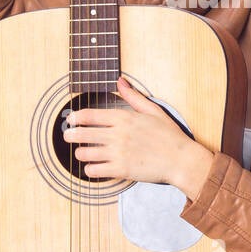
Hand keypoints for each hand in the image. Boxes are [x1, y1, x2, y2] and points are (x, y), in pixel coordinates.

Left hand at [63, 76, 198, 187]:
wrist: (181, 160)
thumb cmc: (169, 135)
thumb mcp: (153, 110)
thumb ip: (133, 96)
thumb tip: (120, 81)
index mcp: (124, 117)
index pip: (89, 115)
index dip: (75, 117)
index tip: (71, 120)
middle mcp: (118, 134)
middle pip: (81, 133)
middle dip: (70, 135)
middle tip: (68, 136)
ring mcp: (118, 153)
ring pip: (84, 153)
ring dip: (80, 153)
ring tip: (83, 153)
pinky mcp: (121, 170)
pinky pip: (94, 170)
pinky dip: (90, 169)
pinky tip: (94, 167)